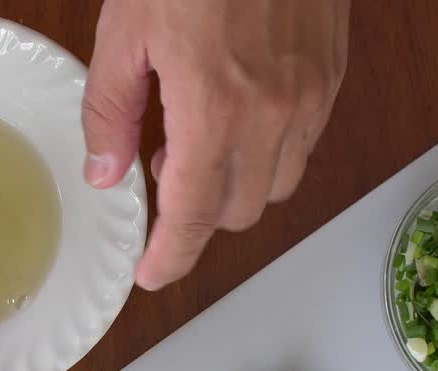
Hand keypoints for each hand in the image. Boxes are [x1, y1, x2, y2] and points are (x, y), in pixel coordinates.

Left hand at [82, 0, 349, 289]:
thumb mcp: (126, 30)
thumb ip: (111, 110)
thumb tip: (106, 173)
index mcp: (214, 106)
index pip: (193, 214)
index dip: (170, 256)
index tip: (152, 275)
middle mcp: (273, 114)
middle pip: (238, 211)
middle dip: (197, 213)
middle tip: (163, 174)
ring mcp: (311, 97)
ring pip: (278, 186)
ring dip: (236, 185)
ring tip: (201, 141)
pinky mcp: (332, 77)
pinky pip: (305, 146)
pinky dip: (269, 153)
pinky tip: (240, 117)